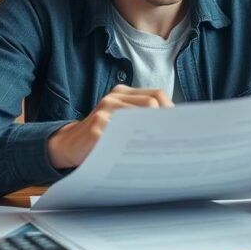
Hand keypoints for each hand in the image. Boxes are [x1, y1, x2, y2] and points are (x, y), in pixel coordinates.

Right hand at [47, 85, 172, 168]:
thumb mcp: (121, 121)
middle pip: (151, 103)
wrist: (69, 144)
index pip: (156, 94)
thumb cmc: (102, 135)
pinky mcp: (96, 127)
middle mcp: (114, 98)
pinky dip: (134, 146)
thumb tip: (175, 128)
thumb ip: (142, 118)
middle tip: (175, 140)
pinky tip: (142, 156)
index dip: (171, 110)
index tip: (181, 127)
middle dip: (165, 122)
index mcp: (123, 93)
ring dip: (153, 134)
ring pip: (138, 117)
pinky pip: (121, 135)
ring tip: (162, 149)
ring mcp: (104, 111)